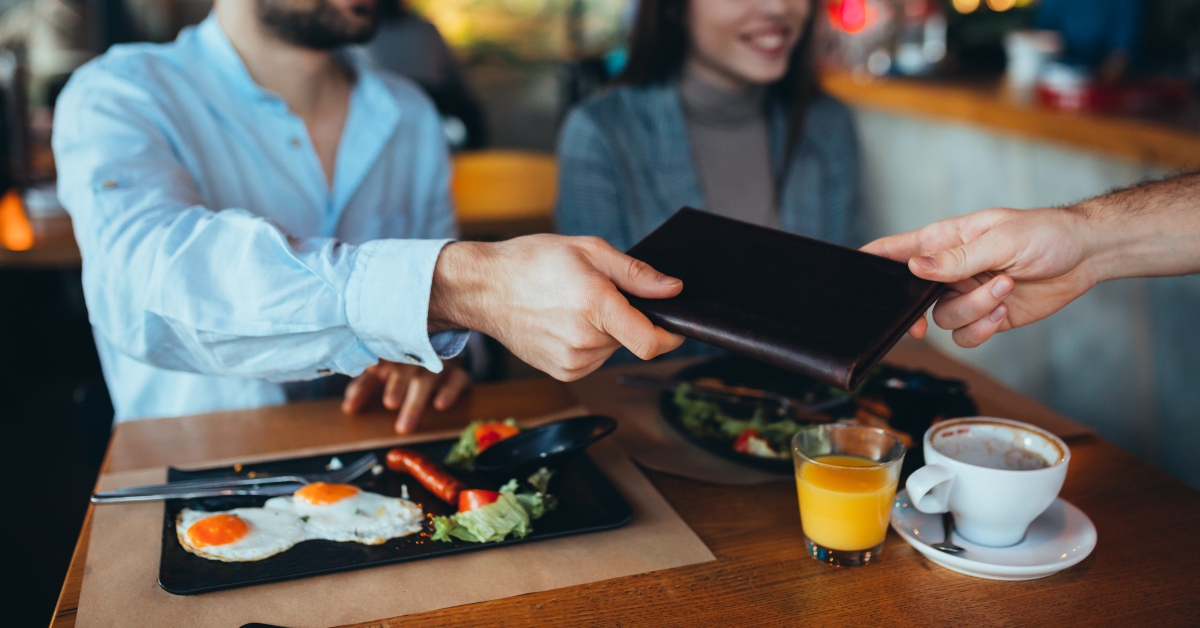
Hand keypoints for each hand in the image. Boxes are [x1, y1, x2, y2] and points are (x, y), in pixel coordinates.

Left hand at [342, 359, 470, 433]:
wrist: (444, 348)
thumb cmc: (405, 363)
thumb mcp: (382, 370)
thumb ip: (364, 386)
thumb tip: (348, 408)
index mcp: (393, 350)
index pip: (378, 362)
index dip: (367, 381)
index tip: (355, 400)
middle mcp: (416, 353)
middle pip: (406, 367)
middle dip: (397, 385)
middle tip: (390, 404)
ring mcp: (439, 362)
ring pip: (430, 376)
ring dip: (416, 400)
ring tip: (404, 425)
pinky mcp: (458, 372)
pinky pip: (458, 378)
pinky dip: (450, 390)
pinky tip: (440, 404)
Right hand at [427, 235, 685, 380]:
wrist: (484, 288)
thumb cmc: (533, 262)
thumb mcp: (589, 250)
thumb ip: (636, 274)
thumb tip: (673, 290)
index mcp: (595, 305)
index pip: (651, 342)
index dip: (671, 335)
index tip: (675, 325)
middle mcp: (584, 340)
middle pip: (632, 339)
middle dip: (628, 319)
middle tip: (599, 294)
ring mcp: (571, 361)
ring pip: (613, 349)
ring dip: (607, 331)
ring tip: (575, 306)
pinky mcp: (562, 372)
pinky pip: (594, 359)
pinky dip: (590, 342)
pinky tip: (565, 322)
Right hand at [862, 207, 1099, 347]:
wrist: (1085, 256)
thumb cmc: (1044, 234)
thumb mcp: (1000, 240)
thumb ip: (957, 258)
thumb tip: (915, 266)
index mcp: (943, 241)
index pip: (894, 250)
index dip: (869, 262)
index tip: (849, 275)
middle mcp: (948, 271)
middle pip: (909, 297)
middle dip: (915, 312)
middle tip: (917, 323)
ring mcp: (965, 294)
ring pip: (942, 320)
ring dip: (973, 311)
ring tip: (1005, 289)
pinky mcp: (985, 317)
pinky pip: (966, 336)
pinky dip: (983, 330)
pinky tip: (1003, 312)